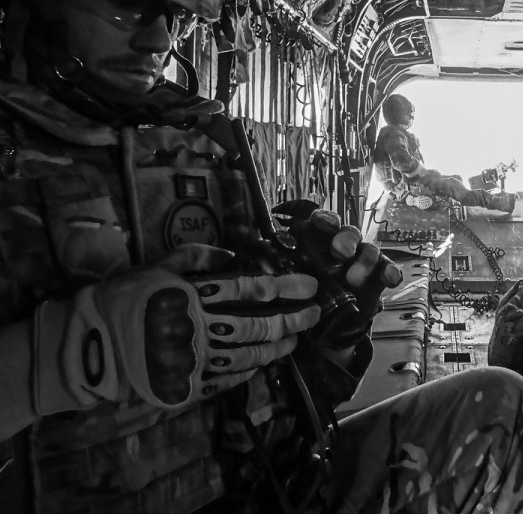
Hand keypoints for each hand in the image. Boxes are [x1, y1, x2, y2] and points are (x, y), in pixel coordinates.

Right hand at [34, 244, 320, 413]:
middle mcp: (203, 327)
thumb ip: (196, 257)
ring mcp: (197, 359)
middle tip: (314, 315)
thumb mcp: (158, 266)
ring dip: (277, 347)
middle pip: (259, 324)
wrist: (91, 344)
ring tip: (295, 340)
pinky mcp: (188, 384)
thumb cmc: (124, 297)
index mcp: (197, 295)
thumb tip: (232, 254)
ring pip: (249, 354)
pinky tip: (262, 364)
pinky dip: (249, 371)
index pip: (253, 289)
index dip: (286, 287)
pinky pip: (228, 380)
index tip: (311, 286)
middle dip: (293, 319)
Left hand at [286, 210, 401, 348]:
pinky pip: (388, 269)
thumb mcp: (286, 281)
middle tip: (341, 253)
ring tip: (354, 280)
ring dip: (365, 261)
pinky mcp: (377, 276)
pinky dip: (391, 272)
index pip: (323, 221)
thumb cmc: (302, 294)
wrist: (323, 324)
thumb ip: (278, 268)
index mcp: (318, 240)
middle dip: (346, 240)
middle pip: (349, 232)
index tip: (324, 226)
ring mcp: (362, 260)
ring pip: (369, 250)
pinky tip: (390, 280)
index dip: (325, 220)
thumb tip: (261, 259)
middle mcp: (342, 245)